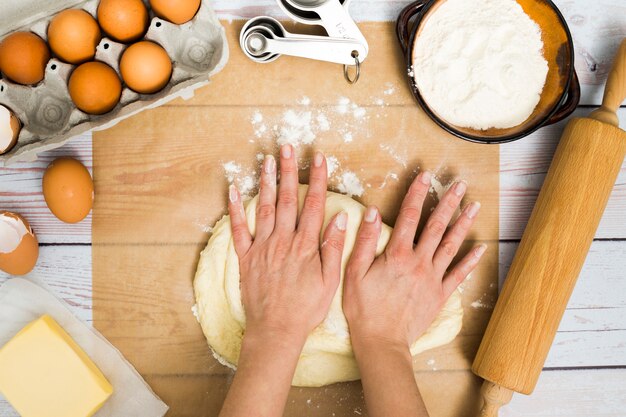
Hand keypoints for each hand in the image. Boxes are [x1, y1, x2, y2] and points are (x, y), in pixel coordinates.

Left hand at [221, 146, 347, 416]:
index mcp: (305, 245)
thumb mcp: (329, 281)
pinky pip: (238, 230)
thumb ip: (332, 248)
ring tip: (266, 160)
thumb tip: (339, 218)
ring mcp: (262, 248)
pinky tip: (232, 191)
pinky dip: (234, 210)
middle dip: (288, 171)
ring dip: (265, 182)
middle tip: (287, 147)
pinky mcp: (246, 258)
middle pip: (286, 199)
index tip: (319, 158)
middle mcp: (282, 241)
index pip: (313, 205)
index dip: (317, 180)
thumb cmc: (306, 308)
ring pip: (263, 208)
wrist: (276, 329)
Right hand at [343, 171, 485, 349]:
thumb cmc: (363, 308)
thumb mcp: (354, 272)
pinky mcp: (439, 294)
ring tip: (474, 206)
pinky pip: (458, 275)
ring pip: (451, 245)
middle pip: (436, 226)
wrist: (382, 341)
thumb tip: (373, 212)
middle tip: (459, 184)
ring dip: (463, 224)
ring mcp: (432, 278)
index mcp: (397, 254)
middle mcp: (418, 262)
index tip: (426, 176)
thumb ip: (366, 241)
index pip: (409, 216)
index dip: (417, 193)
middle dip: (448, 202)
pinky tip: (481, 247)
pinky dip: (470, 261)